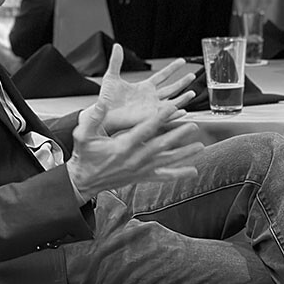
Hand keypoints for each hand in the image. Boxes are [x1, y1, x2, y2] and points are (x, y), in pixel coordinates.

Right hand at [67, 99, 204, 200]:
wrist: (83, 181)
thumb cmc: (85, 155)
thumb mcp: (83, 134)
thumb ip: (94, 118)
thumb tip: (102, 102)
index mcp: (122, 147)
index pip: (145, 130)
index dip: (159, 118)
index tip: (172, 107)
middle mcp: (134, 159)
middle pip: (161, 146)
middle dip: (178, 135)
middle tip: (193, 125)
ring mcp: (140, 170)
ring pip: (166, 161)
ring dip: (184, 154)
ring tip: (201, 147)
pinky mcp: (142, 177)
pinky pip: (163, 176)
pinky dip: (179, 174)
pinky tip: (193, 172)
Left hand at [97, 45, 196, 133]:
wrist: (103, 114)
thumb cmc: (106, 100)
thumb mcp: (111, 76)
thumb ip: (116, 61)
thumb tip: (117, 46)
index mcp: (144, 87)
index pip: (162, 76)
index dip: (172, 68)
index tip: (182, 61)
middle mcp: (151, 97)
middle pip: (172, 88)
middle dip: (183, 82)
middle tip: (193, 75)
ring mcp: (152, 108)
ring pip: (173, 101)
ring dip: (183, 97)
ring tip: (193, 92)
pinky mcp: (151, 117)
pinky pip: (167, 114)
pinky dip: (176, 113)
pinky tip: (184, 110)